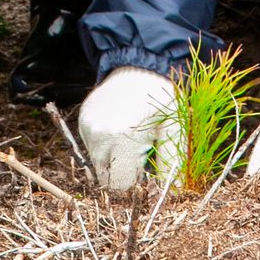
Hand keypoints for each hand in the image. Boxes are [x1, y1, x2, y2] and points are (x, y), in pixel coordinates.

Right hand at [78, 67, 178, 190]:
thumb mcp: (174, 129)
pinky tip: (119, 131)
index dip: (134, 186)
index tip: (146, 174)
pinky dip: (104, 148)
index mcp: (124, 138)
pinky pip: (90, 149)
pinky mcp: (82, 121)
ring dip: (112, 162)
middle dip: (122, 176)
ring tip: (130, 141)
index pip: (119, 186)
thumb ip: (172, 164)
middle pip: (105, 180)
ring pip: (96, 166)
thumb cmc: (163, 97)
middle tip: (140, 158)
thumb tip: (178, 194)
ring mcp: (88, 127)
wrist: (141, 65)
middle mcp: (100, 135)